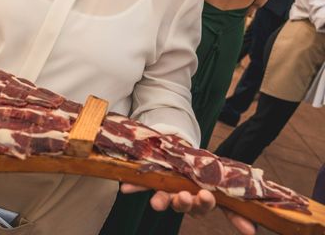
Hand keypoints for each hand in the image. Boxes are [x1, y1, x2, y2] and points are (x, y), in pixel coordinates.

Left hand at [120, 184, 255, 234]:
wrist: (179, 153)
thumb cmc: (202, 172)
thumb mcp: (217, 182)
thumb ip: (232, 206)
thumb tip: (254, 232)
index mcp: (199, 199)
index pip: (204, 208)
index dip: (205, 206)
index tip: (206, 198)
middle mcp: (181, 197)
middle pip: (184, 205)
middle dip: (185, 203)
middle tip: (186, 196)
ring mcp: (165, 189)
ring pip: (164, 199)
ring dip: (161, 201)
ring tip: (158, 202)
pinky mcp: (151, 181)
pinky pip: (140, 186)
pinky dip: (133, 187)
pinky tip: (125, 189)